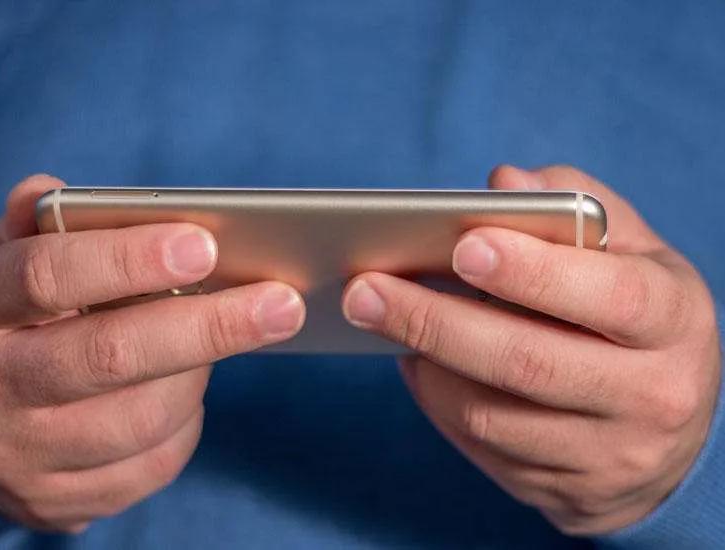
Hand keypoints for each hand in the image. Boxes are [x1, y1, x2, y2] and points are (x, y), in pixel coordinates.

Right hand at [0, 175, 304, 531]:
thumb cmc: (13, 317)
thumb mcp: (5, 258)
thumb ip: (35, 225)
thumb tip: (53, 191)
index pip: (46, 276)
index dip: (128, 260)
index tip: (206, 246)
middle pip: (109, 355)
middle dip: (209, 327)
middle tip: (283, 304)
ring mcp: (17, 453)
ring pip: (142, 418)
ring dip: (200, 373)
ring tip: (222, 338)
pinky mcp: (56, 501)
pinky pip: (152, 464)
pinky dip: (187, 422)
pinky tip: (186, 389)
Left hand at [342, 165, 721, 533]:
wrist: (670, 433)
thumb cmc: (636, 318)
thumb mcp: (634, 254)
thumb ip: (575, 207)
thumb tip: (503, 181)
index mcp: (674, 321)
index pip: (610, 296)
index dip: (534, 272)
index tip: (463, 245)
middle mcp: (650, 396)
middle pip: (529, 362)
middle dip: (435, 321)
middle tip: (364, 288)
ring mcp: (605, 455)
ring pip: (491, 414)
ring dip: (423, 360)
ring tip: (375, 315)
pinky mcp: (563, 492)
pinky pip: (481, 447)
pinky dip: (434, 399)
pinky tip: (411, 359)